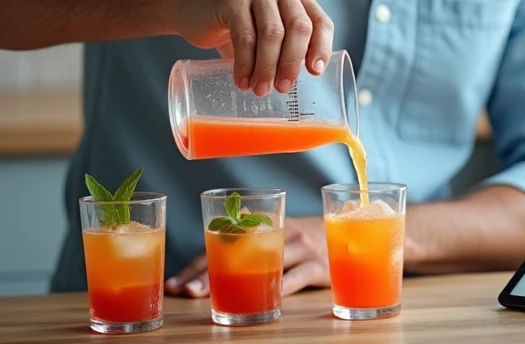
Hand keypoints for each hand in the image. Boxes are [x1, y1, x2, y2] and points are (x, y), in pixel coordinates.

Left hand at [163, 217, 328, 299]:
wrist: (348, 231)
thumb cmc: (300, 240)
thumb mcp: (274, 235)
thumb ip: (246, 242)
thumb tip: (208, 252)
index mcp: (261, 225)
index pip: (220, 244)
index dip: (197, 264)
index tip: (176, 284)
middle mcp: (277, 232)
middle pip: (236, 253)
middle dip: (209, 273)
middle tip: (188, 291)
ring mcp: (299, 248)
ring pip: (262, 264)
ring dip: (236, 281)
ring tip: (213, 297)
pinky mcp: (317, 265)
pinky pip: (296, 277)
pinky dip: (280, 288)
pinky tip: (266, 299)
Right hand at [172, 0, 333, 95]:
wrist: (191, 7)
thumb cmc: (235, 25)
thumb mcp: (267, 30)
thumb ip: (287, 42)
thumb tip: (303, 78)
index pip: (320, 22)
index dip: (321, 49)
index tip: (315, 73)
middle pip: (298, 28)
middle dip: (292, 63)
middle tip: (283, 88)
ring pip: (272, 34)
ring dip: (267, 67)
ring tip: (260, 89)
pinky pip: (245, 37)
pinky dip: (245, 64)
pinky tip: (242, 81)